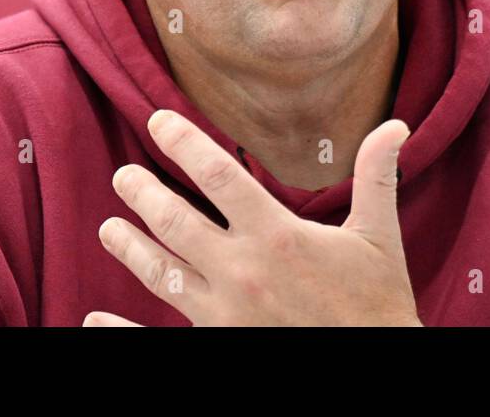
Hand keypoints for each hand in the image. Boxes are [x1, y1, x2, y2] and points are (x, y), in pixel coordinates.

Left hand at [84, 109, 420, 326]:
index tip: (158, 122)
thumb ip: (377, 176)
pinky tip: (93, 322)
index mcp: (278, 237)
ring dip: (130, 248)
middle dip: (143, 194)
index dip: (183, 143)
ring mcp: (225, 315)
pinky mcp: (220, 347)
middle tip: (123, 175)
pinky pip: (156, 343)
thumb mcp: (379, 237)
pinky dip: (119, 334)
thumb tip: (396, 124)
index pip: (217, 176)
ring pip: (161, 274)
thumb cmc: (377, 305)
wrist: (378, 368)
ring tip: (109, 228)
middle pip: (175, 222)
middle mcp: (243, 272)